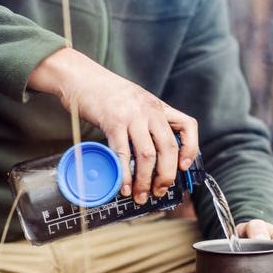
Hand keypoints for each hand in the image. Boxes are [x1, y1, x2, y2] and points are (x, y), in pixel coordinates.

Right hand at [28, 48, 198, 203]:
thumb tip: (150, 155)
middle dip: (166, 176)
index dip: (190, 148)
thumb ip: (146, 122)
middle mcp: (150, 111)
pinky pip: (123, 153)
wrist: (81, 77)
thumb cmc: (106, 93)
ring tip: (140, 195)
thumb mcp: (136, 103)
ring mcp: (132, 116)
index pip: (187, 125)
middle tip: (159, 191)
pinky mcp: (113, 122)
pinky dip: (125, 174)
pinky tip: (124, 186)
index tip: (184, 167)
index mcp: (158, 107)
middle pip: (168, 148)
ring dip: (145, 180)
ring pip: (147, 155)